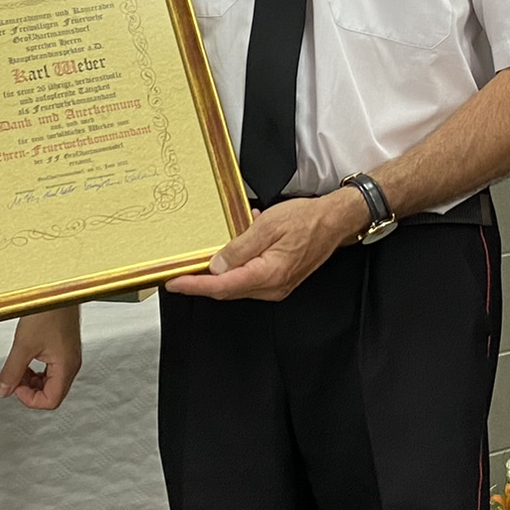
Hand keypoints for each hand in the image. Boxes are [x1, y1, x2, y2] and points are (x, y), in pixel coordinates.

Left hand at [0, 305, 82, 409]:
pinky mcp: (65, 347)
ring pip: (52, 382)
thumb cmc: (49, 310)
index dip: (29, 399)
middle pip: (52, 393)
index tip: (16, 388)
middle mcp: (71, 363)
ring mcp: (69, 355)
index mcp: (66, 366)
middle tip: (16, 378)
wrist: (57, 290)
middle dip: (31, 390)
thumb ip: (11, 371)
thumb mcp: (23, 344)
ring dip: (33, 380)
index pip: (50, 401)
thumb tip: (3, 389)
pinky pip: (52, 369)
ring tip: (20, 368)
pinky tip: (28, 359)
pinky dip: (38, 370)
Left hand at [163, 193, 367, 301]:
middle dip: (202, 282)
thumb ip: (239, 248)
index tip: (174, 283)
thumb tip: (216, 266)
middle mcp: (272, 287)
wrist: (334, 221)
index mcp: (268, 274)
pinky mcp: (280, 280)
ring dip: (220, 274)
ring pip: (238, 285)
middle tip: (180, 273)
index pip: (222, 286)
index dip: (195, 285)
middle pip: (227, 290)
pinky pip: (250, 278)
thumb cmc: (306, 220)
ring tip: (205, 259)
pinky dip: (237, 268)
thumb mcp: (267, 226)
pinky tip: (235, 251)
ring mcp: (277, 286)